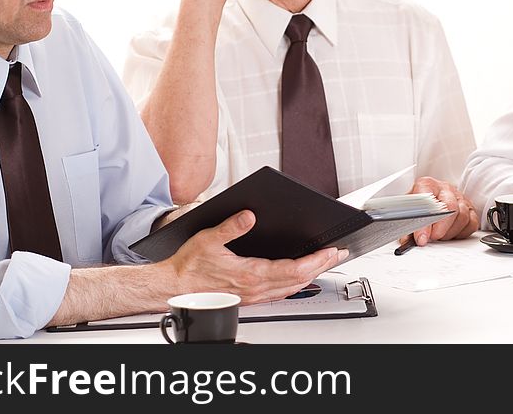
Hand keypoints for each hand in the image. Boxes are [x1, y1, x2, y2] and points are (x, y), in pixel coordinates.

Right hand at [166, 210, 347, 303]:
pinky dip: (295, 284)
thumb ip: (231, 226)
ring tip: (325, 263)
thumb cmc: (189, 266)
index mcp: (250, 274)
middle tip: (338, 254)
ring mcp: (253, 295)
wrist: (174, 287)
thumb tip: (249, 215)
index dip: (316, 261)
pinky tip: (299, 278)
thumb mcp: (209, 239)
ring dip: (311, 275)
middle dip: (321, 266)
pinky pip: (279, 293)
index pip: (293, 269)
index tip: (330, 251)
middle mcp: (255, 288)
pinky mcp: (248, 297)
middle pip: (298, 280)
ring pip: (291, 288)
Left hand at [400, 177, 478, 245]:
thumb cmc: (419, 204)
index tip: (421, 237)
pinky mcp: (469, 208)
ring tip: (440, 237)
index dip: (425, 222)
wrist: (429, 200)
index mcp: (427, 185)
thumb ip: (407, 226)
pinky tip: (451, 234)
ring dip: (450, 232)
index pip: (428, 200)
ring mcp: (459, 197)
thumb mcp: (408, 211)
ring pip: (462, 216)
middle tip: (433, 238)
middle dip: (441, 228)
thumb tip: (406, 241)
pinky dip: (462, 233)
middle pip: (450, 207)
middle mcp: (445, 189)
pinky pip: (472, 223)